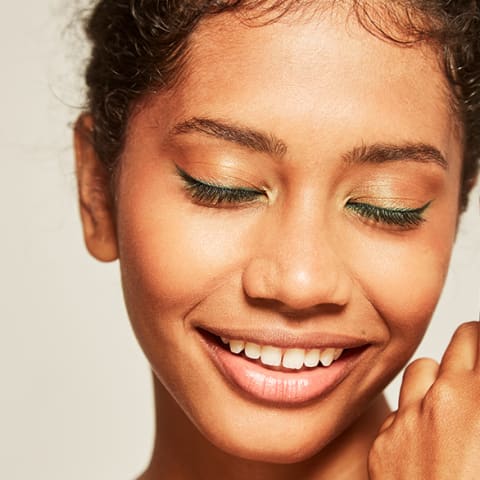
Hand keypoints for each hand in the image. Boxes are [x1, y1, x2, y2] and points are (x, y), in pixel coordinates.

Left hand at [368, 321, 479, 479]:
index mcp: (479, 398)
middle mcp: (443, 399)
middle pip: (464, 340)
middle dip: (478, 348)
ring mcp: (409, 418)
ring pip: (425, 368)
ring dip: (443, 376)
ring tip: (457, 397)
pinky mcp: (385, 442)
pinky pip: (401, 409)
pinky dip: (415, 414)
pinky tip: (428, 439)